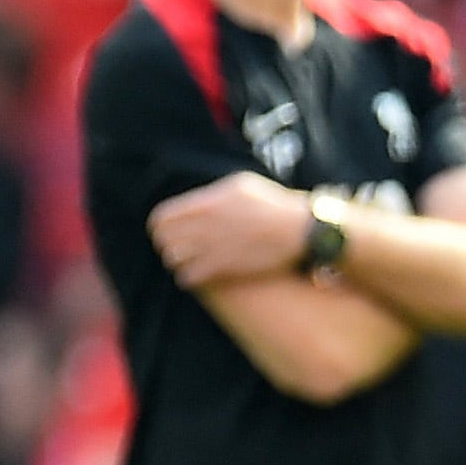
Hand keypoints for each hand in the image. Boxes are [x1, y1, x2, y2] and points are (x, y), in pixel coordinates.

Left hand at [148, 174, 319, 289]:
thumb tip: (197, 202)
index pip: (162, 217)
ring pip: (173, 258)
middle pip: (164, 238)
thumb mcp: (243, 187)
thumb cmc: (277, 206)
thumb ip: (214, 194)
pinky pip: (189, 276)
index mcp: (207, 202)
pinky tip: (198, 276)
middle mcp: (206, 223)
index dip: (160, 227)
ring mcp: (214, 246)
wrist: (304, 230)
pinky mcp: (226, 267)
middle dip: (167, 245)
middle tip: (177, 249)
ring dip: (178, 262)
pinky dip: (188, 278)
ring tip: (188, 263)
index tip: (169, 232)